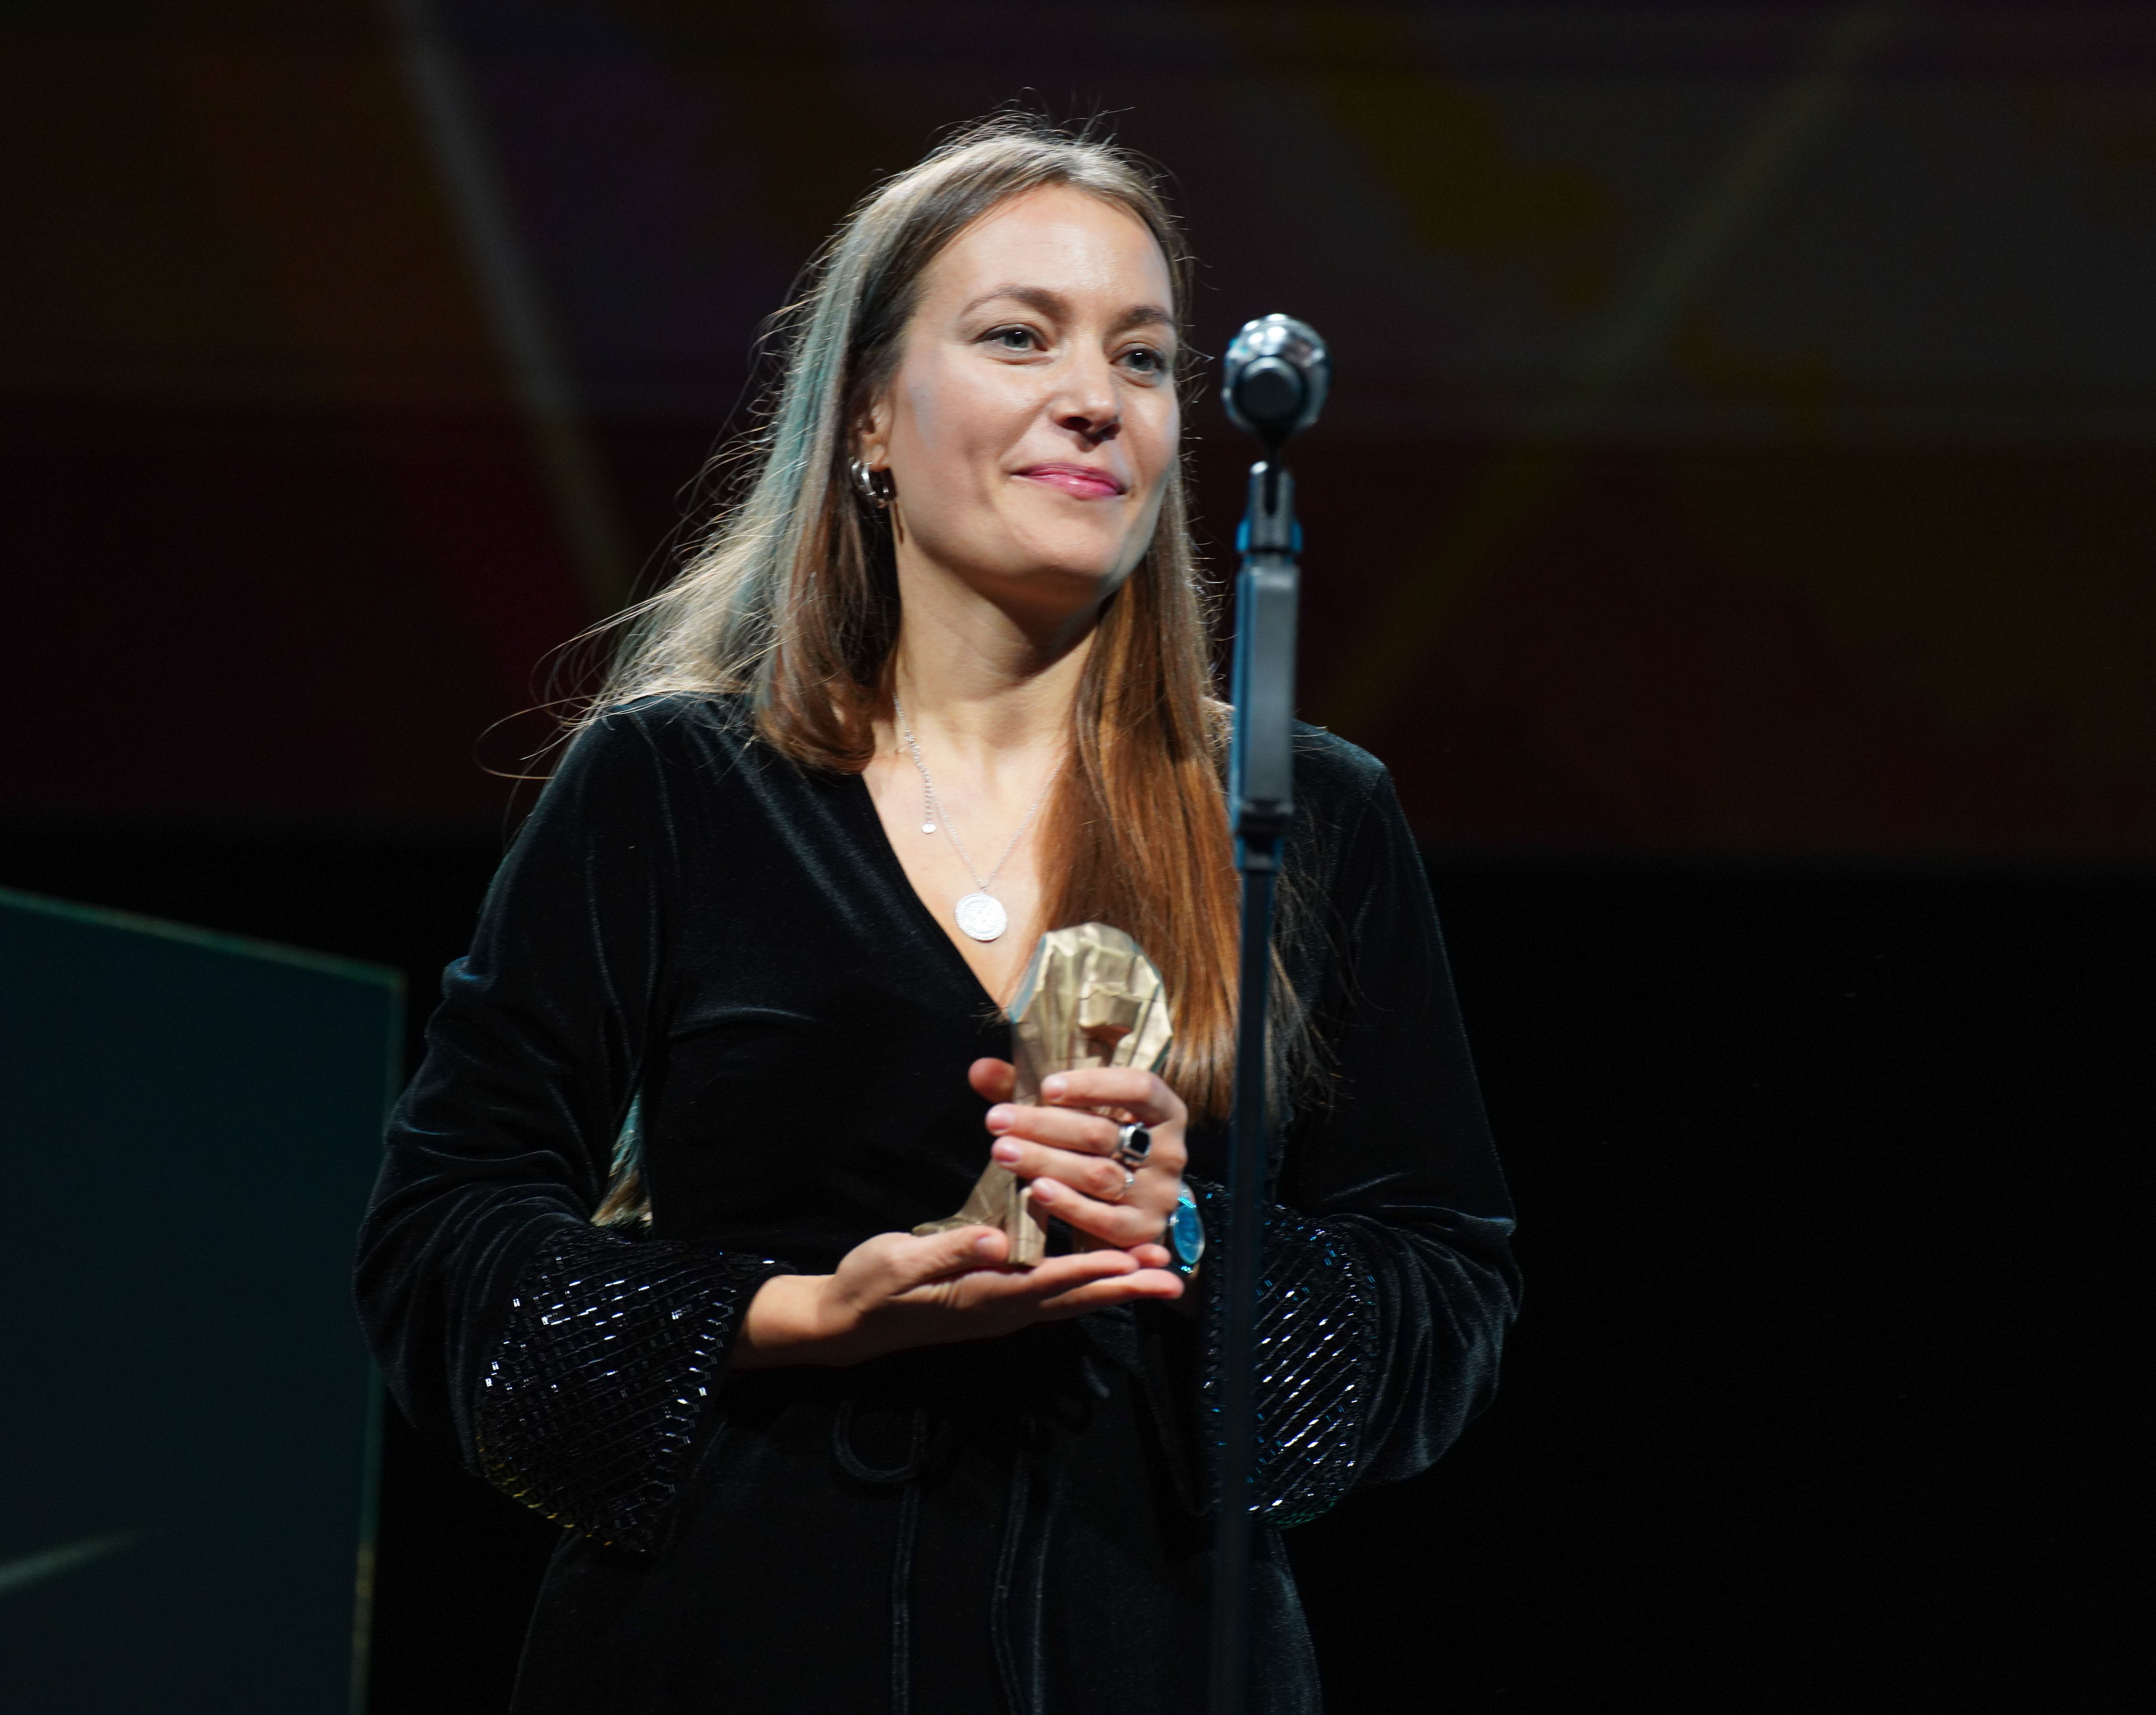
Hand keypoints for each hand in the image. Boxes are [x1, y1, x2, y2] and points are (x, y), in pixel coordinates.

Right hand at [733, 1219, 1182, 1370]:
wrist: (849, 1319)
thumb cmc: (872, 1283)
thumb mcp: (901, 1261)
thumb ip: (950, 1250)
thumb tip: (996, 1241)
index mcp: (983, 1295)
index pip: (1049, 1281)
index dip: (1092, 1270)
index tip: (1133, 1261)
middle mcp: (1002, 1309)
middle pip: (1074, 1299)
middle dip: (1125, 1287)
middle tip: (1172, 1278)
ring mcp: (1001, 1312)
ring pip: (1069, 1301)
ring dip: (1113, 1288)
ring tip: (1157, 1275)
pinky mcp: (996, 1305)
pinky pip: (1053, 1297)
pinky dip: (1085, 1286)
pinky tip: (1105, 1273)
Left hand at [968, 1056, 1190, 1270]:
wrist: (1126, 1206)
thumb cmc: (1094, 1144)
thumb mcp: (1071, 1111)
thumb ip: (1028, 1088)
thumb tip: (981, 1069)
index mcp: (1163, 1111)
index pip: (1139, 1087)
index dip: (1093, 1085)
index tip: (1046, 1087)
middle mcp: (1170, 1151)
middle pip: (1103, 1133)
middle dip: (1045, 1126)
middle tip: (996, 1120)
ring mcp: (1159, 1194)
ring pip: (1098, 1175)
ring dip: (1046, 1161)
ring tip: (1003, 1151)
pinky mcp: (1143, 1232)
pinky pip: (1104, 1220)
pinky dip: (1069, 1204)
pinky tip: (1037, 1190)